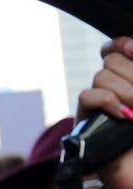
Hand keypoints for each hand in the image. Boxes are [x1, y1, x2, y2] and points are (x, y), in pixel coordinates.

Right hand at [77, 37, 132, 188]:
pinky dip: (106, 102)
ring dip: (124, 92)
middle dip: (131, 76)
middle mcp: (113, 89)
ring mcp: (98, 104)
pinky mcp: (86, 120)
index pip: (119, 47)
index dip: (125, 44)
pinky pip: (87, 96)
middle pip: (112, 60)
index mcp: (129, 81)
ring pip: (101, 76)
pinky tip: (122, 115)